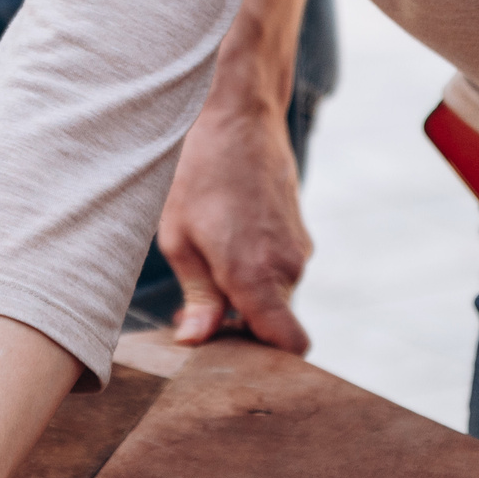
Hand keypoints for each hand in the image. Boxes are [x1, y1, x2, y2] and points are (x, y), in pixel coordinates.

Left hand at [157, 99, 311, 351]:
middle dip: (240, 327)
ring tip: (204, 265)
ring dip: (245, 294)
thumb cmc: (197, 171)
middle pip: (273, 324)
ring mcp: (299, 247)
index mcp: (256, 274)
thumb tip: (197, 343)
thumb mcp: (178, 236)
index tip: (232, 362)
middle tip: (195, 314)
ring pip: (274, 295)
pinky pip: (279, 268)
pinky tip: (223, 241)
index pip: (290, 346)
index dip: (268, 365)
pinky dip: (256, 268)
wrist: (238, 112)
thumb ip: (197, 295)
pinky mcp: (299, 232)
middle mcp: (288, 266)